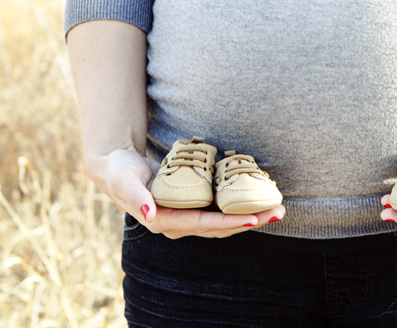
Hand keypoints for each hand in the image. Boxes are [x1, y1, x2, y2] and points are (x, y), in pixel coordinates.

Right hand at [86, 147, 285, 238]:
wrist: (117, 170)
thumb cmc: (119, 173)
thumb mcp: (124, 182)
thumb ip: (135, 197)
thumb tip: (150, 213)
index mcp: (164, 221)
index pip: (204, 225)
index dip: (230, 223)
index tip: (254, 219)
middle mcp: (180, 223)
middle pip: (222, 227)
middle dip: (252, 220)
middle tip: (279, 211)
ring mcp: (188, 216)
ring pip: (225, 221)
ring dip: (252, 215)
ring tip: (277, 207)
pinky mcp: (193, 206)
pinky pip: (221, 210)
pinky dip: (240, 205)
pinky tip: (258, 197)